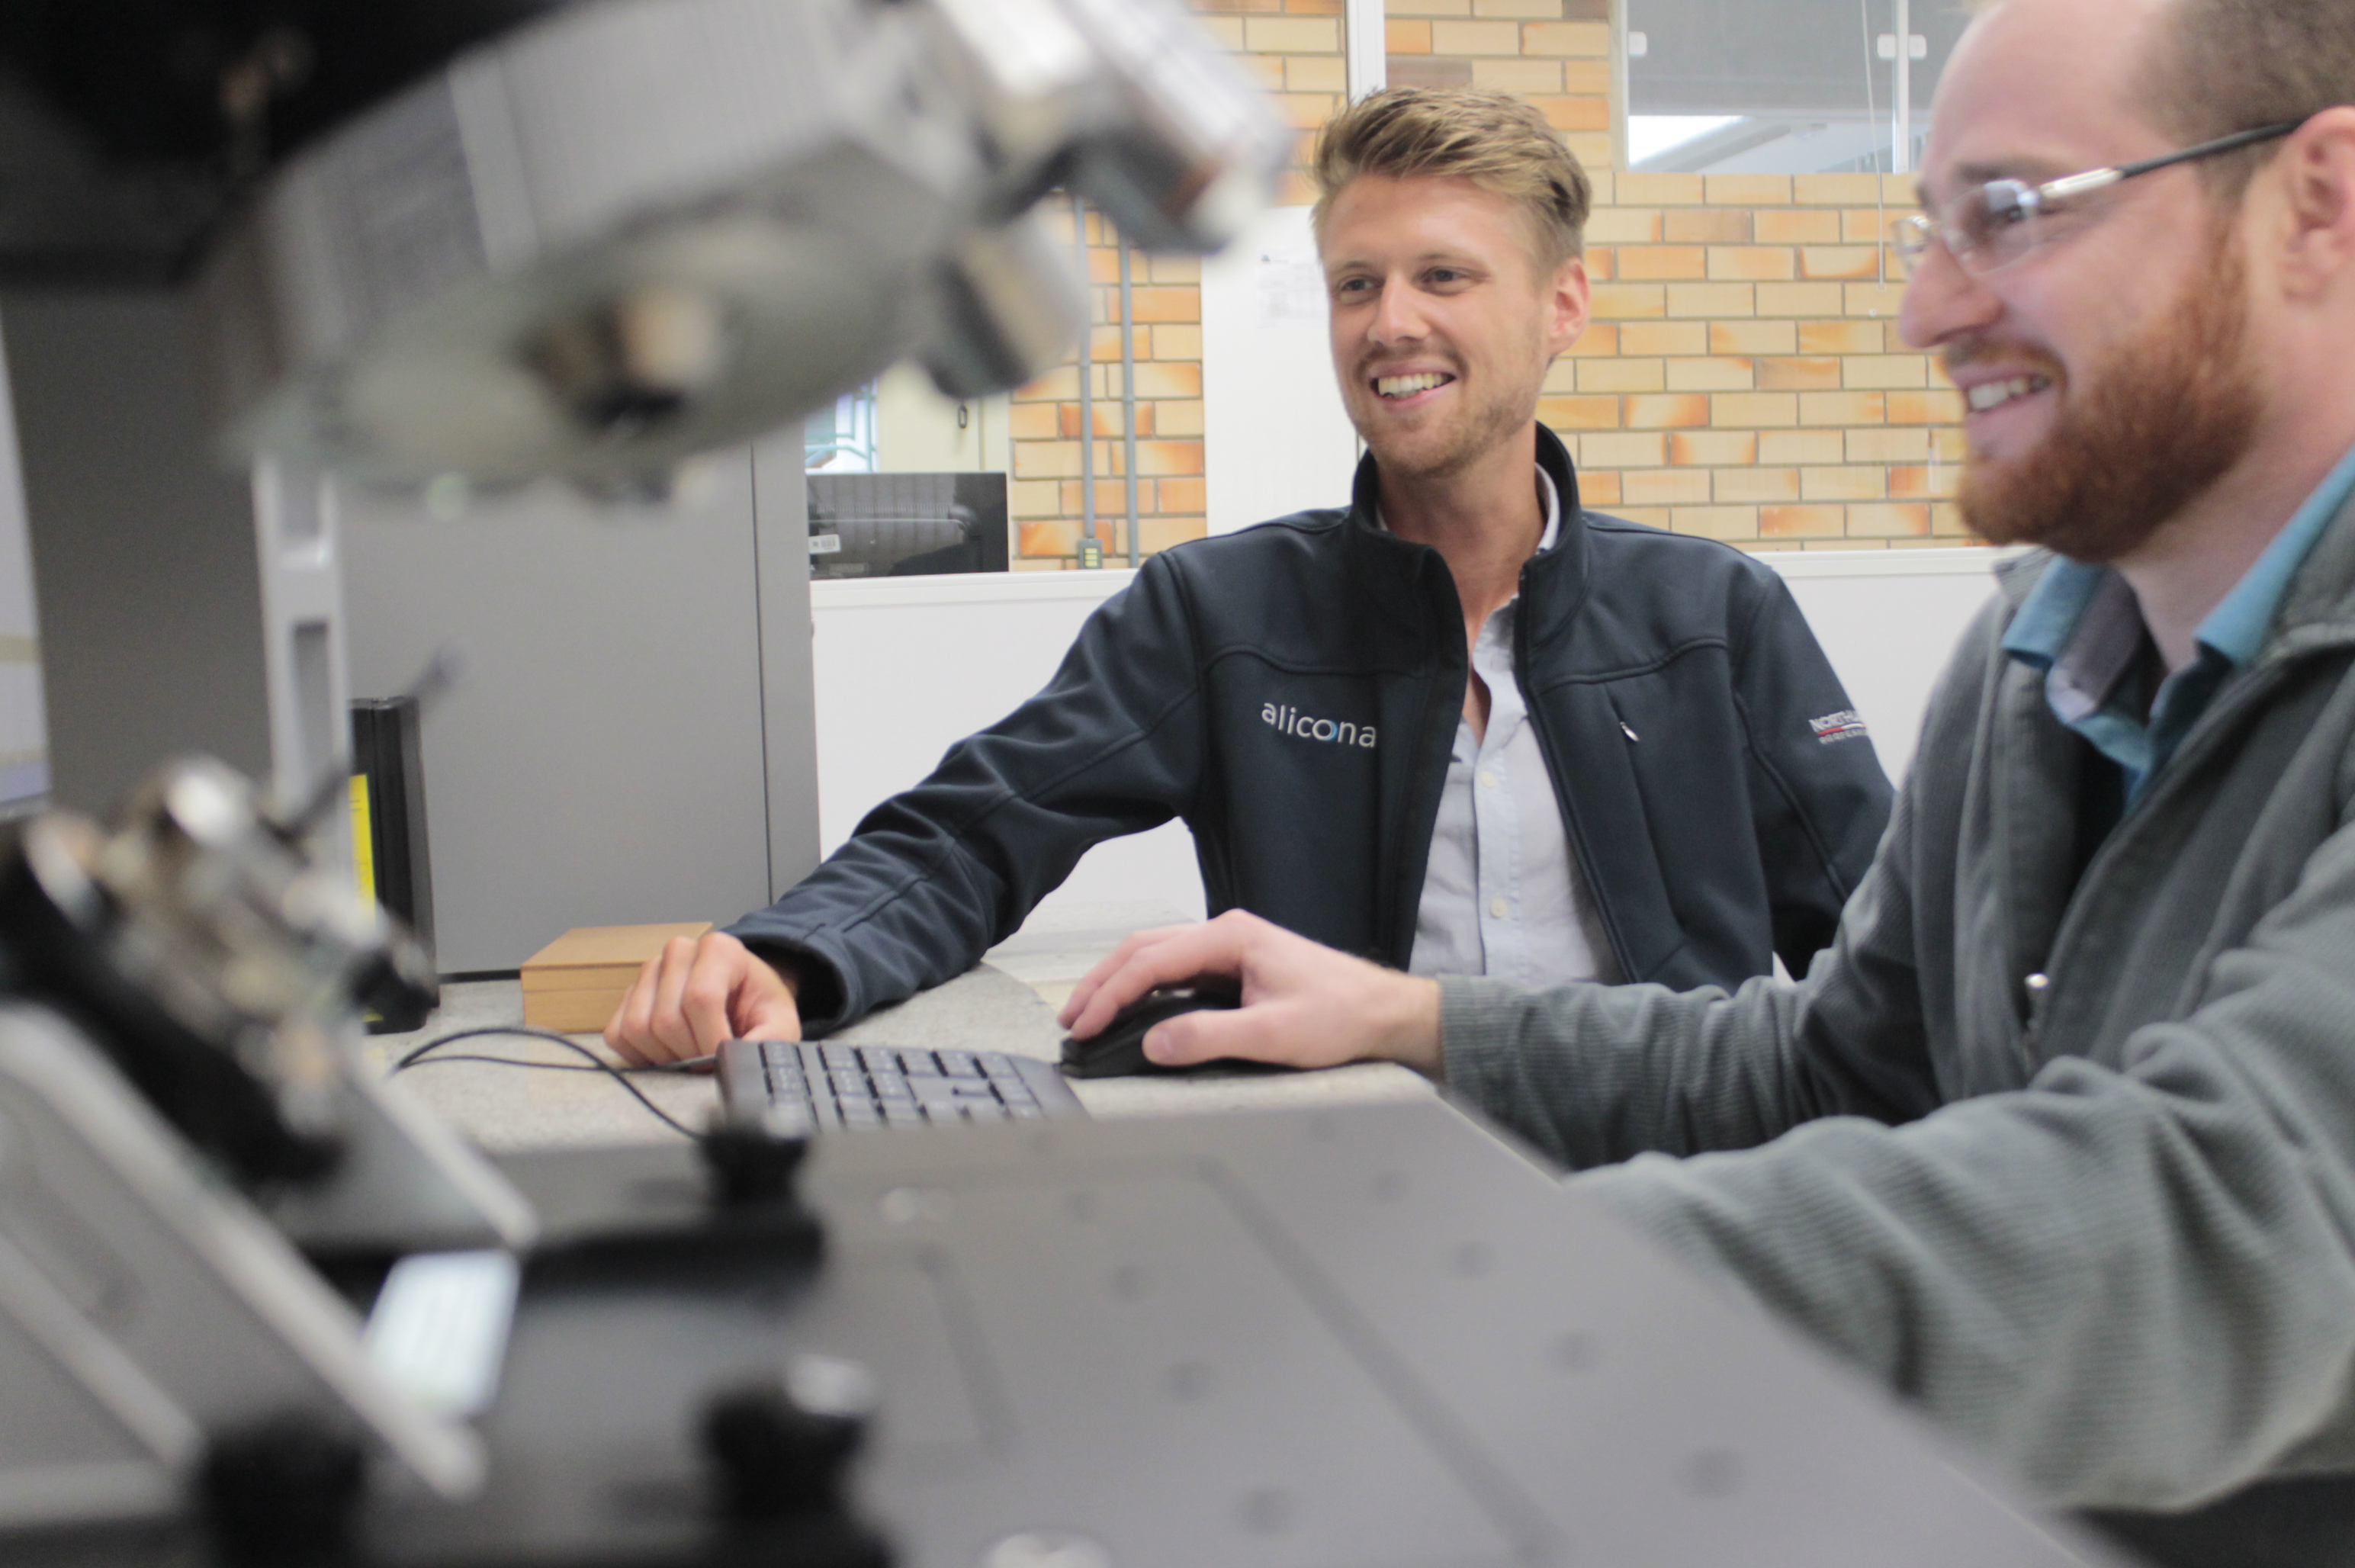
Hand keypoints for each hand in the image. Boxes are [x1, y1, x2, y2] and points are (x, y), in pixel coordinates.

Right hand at [604, 930, 801, 1066]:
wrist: (743, 998)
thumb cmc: (759, 1008)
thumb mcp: (780, 1022)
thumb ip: (769, 1040)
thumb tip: (740, 1062)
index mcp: (720, 949)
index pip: (701, 999)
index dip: (710, 1041)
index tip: (724, 1058)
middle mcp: (679, 952)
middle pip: (666, 1019)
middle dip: (690, 1053)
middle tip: (710, 1061)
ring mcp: (649, 971)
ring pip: (637, 1028)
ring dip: (665, 1057)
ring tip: (692, 1056)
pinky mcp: (628, 995)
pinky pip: (617, 1035)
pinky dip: (640, 1056)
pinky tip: (669, 1054)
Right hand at [1058, 910, 1441, 1075]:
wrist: (1383, 1012)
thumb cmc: (1340, 1015)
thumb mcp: (1273, 1034)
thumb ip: (1209, 1036)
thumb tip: (1155, 1043)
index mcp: (1230, 936)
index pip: (1150, 960)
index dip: (1110, 994)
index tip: (1084, 1025)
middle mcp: (1226, 933)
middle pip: (1144, 949)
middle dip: (1101, 983)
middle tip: (1071, 1020)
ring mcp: (1230, 947)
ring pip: (1156, 956)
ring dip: (1118, 983)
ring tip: (1088, 1014)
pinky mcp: (1235, 966)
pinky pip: (1175, 970)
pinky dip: (1143, 987)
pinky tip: (1130, 1008)